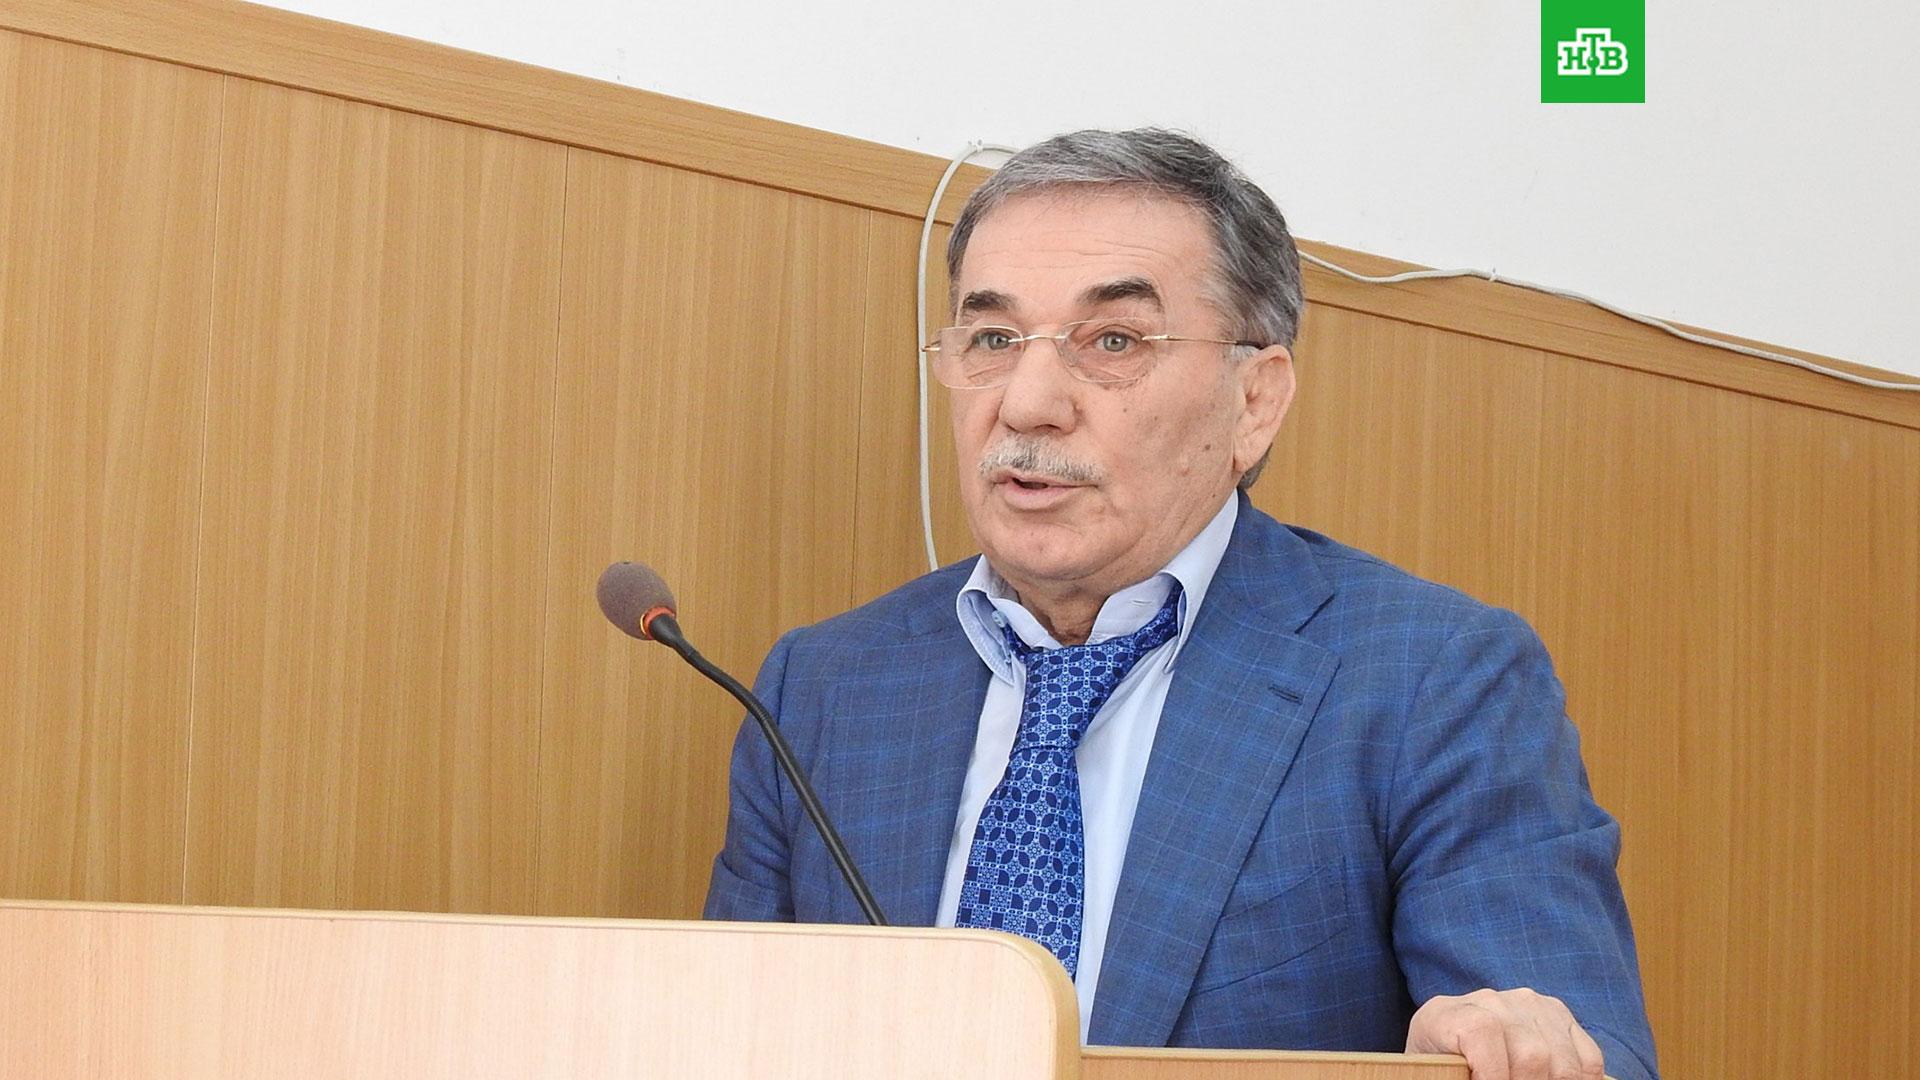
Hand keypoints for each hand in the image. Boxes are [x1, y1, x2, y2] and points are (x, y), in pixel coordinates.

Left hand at [1405, 987, 1604, 1079]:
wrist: (1447, 1041)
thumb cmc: (1441, 1066)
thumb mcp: (1435, 1072)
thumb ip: (1455, 1075)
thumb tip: (1492, 1075)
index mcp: (1449, 1015)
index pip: (1482, 1032)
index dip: (1492, 1074)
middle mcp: (1490, 1001)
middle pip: (1532, 1054)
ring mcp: (1528, 1004)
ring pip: (1562, 1062)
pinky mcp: (1558, 1014)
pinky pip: (1588, 1057)